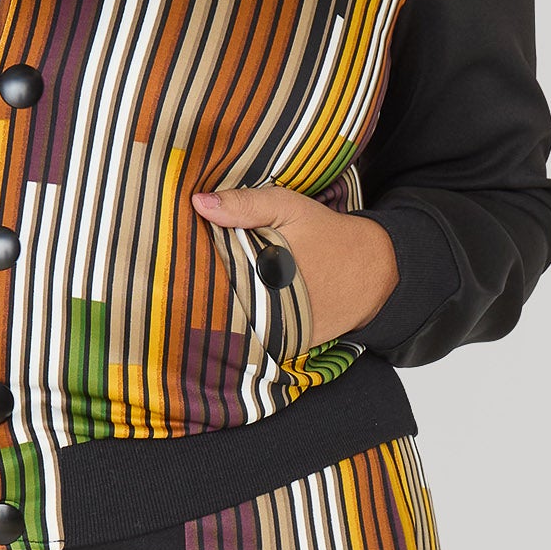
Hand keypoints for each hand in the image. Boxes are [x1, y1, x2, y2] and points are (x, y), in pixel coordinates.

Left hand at [190, 182, 398, 342]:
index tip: (178, 263)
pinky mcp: (287, 347)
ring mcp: (278, 331)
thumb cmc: (326, 234)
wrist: (373, 273)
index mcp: (263, 268)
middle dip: (201, 294)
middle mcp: (268, 305)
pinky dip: (242, 332)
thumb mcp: (288, 207)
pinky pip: (253, 342)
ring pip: (232, 327)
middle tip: (180, 285)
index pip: (210, 276)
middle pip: (217, 304)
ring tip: (195, 304)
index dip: (192, 270)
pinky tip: (231, 318)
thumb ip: (245, 204)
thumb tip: (198, 203)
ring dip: (217, 317)